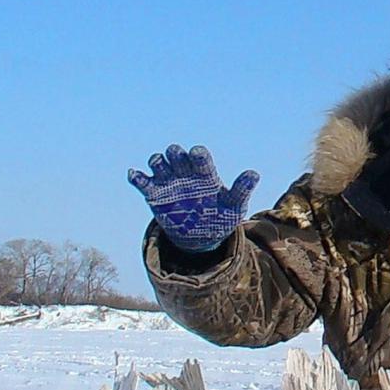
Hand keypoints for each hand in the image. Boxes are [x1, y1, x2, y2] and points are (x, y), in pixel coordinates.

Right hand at [128, 144, 259, 252]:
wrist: (201, 236)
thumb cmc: (220, 216)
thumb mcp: (233, 206)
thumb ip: (241, 190)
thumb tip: (254, 173)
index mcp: (204, 173)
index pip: (199, 156)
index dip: (197, 154)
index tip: (197, 155)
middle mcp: (185, 173)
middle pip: (176, 154)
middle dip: (176, 155)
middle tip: (180, 164)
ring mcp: (168, 182)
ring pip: (158, 162)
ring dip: (157, 162)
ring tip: (161, 169)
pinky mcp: (154, 194)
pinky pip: (141, 181)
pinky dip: (136, 176)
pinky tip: (135, 175)